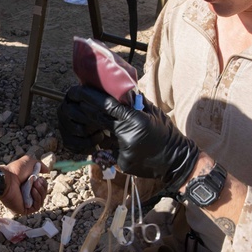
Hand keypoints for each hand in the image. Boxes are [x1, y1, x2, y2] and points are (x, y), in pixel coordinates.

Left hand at [0, 155, 48, 214]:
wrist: (6, 180)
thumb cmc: (15, 171)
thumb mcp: (29, 162)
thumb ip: (40, 165)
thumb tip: (47, 171)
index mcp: (27, 186)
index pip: (41, 188)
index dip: (43, 184)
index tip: (40, 178)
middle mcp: (26, 195)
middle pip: (43, 194)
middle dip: (43, 187)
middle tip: (37, 181)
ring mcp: (25, 203)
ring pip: (41, 200)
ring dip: (40, 191)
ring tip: (34, 185)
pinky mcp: (24, 210)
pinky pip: (37, 207)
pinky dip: (37, 198)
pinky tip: (33, 191)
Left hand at [58, 85, 199, 188]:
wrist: (175, 160)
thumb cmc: (165, 133)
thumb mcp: (153, 113)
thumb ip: (135, 102)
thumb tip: (121, 89)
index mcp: (135, 120)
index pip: (107, 106)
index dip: (91, 97)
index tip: (80, 90)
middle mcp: (127, 135)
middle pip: (98, 119)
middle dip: (85, 110)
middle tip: (75, 102)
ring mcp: (123, 151)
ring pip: (100, 137)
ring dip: (95, 130)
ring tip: (93, 125)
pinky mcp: (122, 163)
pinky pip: (109, 152)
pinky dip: (109, 146)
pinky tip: (113, 144)